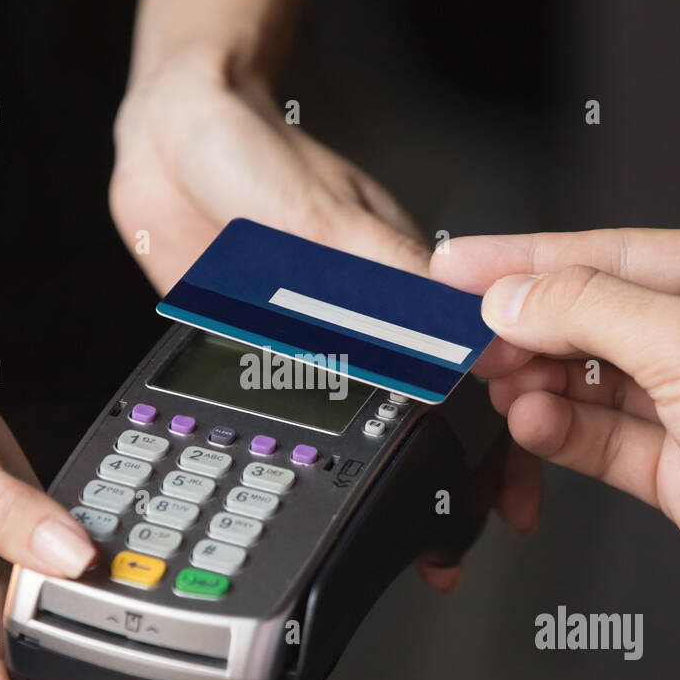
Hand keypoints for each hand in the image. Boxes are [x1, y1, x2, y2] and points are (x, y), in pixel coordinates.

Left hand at [111, 45, 478, 590]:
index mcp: (399, 278)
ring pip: (367, 417)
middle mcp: (366, 312)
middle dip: (456, 474)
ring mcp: (318, 332)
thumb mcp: (321, 212)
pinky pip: (298, 404)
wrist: (166, 138)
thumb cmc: (249, 149)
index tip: (514, 482)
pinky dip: (320, 445)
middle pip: (427, 404)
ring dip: (390, 473)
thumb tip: (452, 325)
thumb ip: (380, 271)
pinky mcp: (267, 343)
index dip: (502, 421)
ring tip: (415, 536)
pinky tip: (327, 481)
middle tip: (463, 541)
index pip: (471, 361)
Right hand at [432, 228, 679, 657]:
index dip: (528, 260)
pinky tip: (529, 422)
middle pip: (594, 315)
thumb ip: (590, 312)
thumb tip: (511, 298)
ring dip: (538, 381)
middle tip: (464, 334)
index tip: (461, 266)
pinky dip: (559, 428)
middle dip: (528, 327)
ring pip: (590, 378)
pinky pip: (600, 435)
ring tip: (495, 382)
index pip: (613, 253)